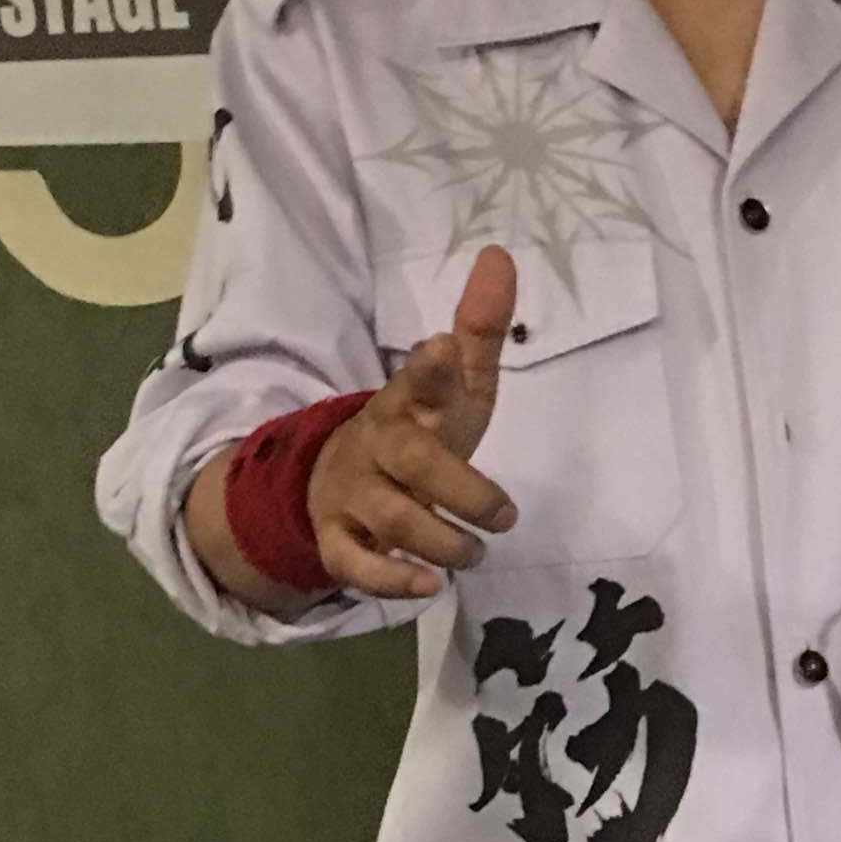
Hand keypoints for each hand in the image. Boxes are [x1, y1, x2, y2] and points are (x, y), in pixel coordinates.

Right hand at [306, 245, 517, 595]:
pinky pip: (355, 564)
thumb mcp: (452, 387)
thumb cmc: (416, 435)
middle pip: (414, 462)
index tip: (444, 349)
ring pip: (395, 519)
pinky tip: (428, 586)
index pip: (416, 378)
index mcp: (407, 402)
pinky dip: (392, 580)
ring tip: (475, 551)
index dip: (430, 368)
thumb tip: (500, 255)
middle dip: (461, 490)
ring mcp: (354, 494)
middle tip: (504, 516)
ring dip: (444, 542)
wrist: (336, 486)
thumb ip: (479, 330)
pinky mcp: (338, 540)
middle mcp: (378, 445)